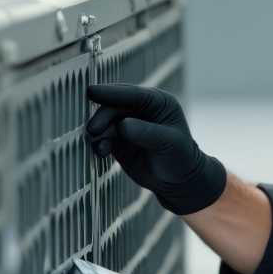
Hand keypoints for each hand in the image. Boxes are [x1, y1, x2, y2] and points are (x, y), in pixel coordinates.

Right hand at [84, 83, 226, 214]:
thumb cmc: (180, 158)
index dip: (111, 92)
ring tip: (99, 147)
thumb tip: (122, 125)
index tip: (91, 91)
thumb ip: (147, 133)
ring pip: (106, 121)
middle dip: (102, 116)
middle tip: (93, 129)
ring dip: (99, 132)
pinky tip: (101, 152)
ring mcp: (127, 124)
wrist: (177, 182)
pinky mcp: (118, 140)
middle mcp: (140, 109)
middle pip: (114, 106)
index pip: (132, 94)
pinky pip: (103, 137)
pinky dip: (99, 143)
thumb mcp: (169, 143)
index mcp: (157, 102)